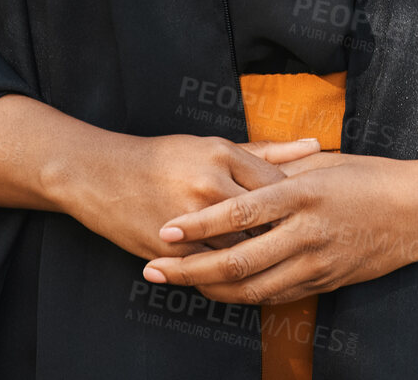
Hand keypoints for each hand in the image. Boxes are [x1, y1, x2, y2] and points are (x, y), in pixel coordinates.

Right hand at [58, 130, 321, 263]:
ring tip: (265, 261)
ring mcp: (190, 219)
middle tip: (290, 243)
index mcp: (222, 154)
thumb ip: (267, 151)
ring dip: (254, 259)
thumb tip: (315, 144)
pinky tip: (232, 272)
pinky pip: (211, 271)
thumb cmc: (164, 157)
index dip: (292, 207)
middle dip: (278, 235)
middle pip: (264, 223)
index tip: (299, 215)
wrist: (101, 174)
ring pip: (241, 252)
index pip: (278, 188)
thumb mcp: (213, 145)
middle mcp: (209, 184)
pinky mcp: (172, 249)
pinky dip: (224, 273)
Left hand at [139, 151, 417, 303]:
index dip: (199, 225)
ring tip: (178, 282)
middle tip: (154, 268)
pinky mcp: (326, 281)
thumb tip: (236, 173)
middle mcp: (307, 232)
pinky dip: (244, 294)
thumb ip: (278, 171)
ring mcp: (317, 262)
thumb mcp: (322, 163)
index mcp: (302, 194)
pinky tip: (220, 289)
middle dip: (190, 269)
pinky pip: (277, 294)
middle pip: (237, 262)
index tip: (166, 230)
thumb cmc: (370, 176)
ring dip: (210, 289)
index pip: (239, 214)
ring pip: (253, 288)